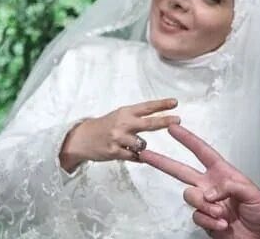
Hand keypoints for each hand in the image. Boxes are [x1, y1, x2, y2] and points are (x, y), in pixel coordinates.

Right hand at [59, 98, 180, 171]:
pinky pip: (134, 156)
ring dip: (142, 146)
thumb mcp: (120, 116)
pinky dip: (138, 157)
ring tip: (133, 144)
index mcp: (125, 112)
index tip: (175, 102)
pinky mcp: (114, 152)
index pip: (146, 107)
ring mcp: (118, 138)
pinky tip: (134, 155)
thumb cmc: (105, 126)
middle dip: (164, 121)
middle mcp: (122, 124)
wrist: (81, 139)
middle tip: (178, 120)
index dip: (161, 104)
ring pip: (142, 144)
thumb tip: (160, 117)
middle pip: (148, 123)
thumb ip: (137, 116)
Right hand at [140, 125, 259, 238]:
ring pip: (190, 197)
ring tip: (222, 213)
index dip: (188, 140)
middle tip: (146, 154)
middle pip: (181, 171)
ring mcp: (206, 203)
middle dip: (163, 162)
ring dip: (205, 206)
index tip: (174, 128)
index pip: (202, 152)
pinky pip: (197, 216)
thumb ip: (230, 187)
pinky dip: (209, 221)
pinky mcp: (205, 219)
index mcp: (223, 173)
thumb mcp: (252, 192)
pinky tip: (222, 223)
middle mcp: (211, 185)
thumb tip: (209, 192)